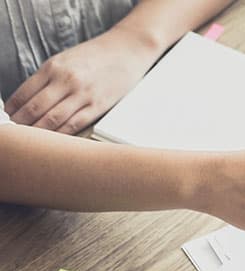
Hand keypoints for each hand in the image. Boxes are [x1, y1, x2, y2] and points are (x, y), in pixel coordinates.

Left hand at [4, 26, 159, 134]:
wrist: (127, 51)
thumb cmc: (95, 56)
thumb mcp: (66, 59)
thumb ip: (48, 77)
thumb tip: (29, 99)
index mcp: (54, 67)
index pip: (24, 93)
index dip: (13, 109)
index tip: (9, 117)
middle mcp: (66, 80)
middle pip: (35, 109)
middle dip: (22, 123)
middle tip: (17, 133)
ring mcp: (83, 94)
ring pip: (53, 119)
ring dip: (39, 132)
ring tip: (32, 140)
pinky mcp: (98, 106)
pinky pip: (74, 124)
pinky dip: (61, 134)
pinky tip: (55, 140)